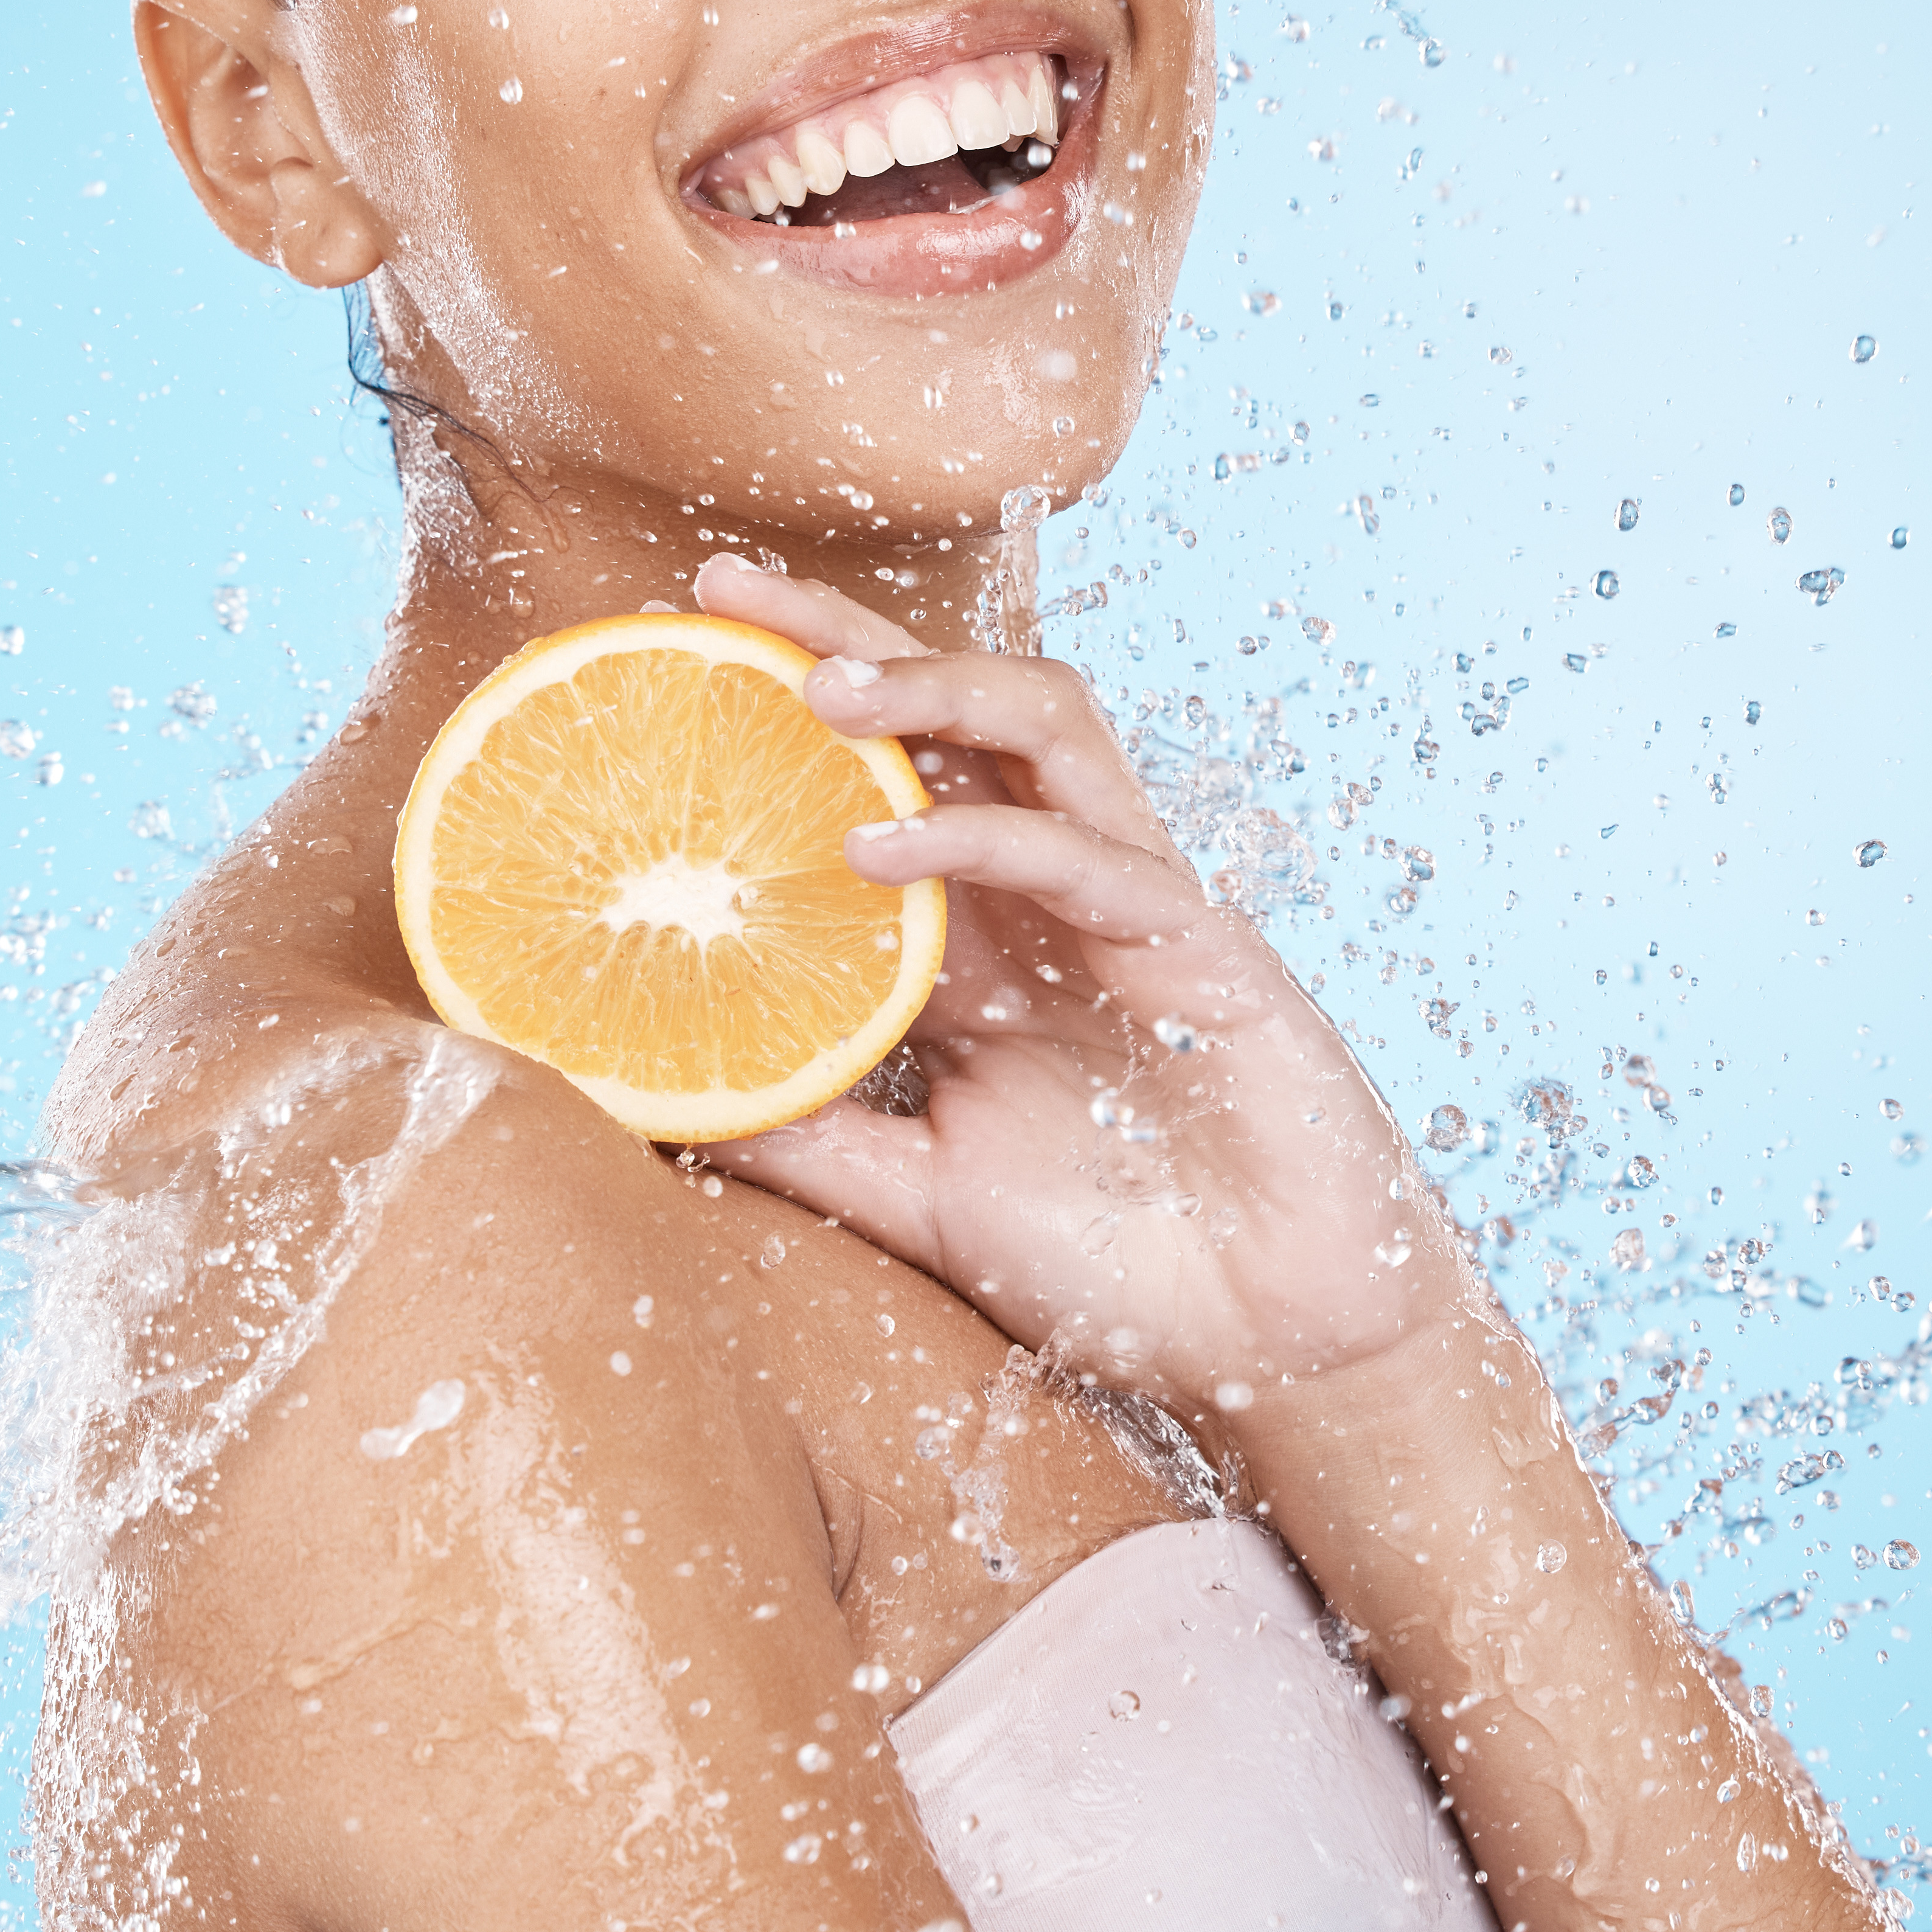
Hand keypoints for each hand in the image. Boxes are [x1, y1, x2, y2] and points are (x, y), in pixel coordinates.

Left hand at [688, 554, 1469, 1423]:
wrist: (1277, 1343)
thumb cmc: (1118, 1265)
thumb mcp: (919, 1195)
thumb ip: (811, 1138)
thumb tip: (654, 1106)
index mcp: (982, 940)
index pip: (879, 779)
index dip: (791, 708)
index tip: (680, 653)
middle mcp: (1047, 895)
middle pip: (949, 714)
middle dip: (842, 634)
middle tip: (725, 588)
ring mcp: (1128, 904)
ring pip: (1041, 726)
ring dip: (931, 687)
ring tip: (818, 687)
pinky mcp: (1199, 945)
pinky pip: (1086, 852)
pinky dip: (981, 837)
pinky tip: (881, 851)